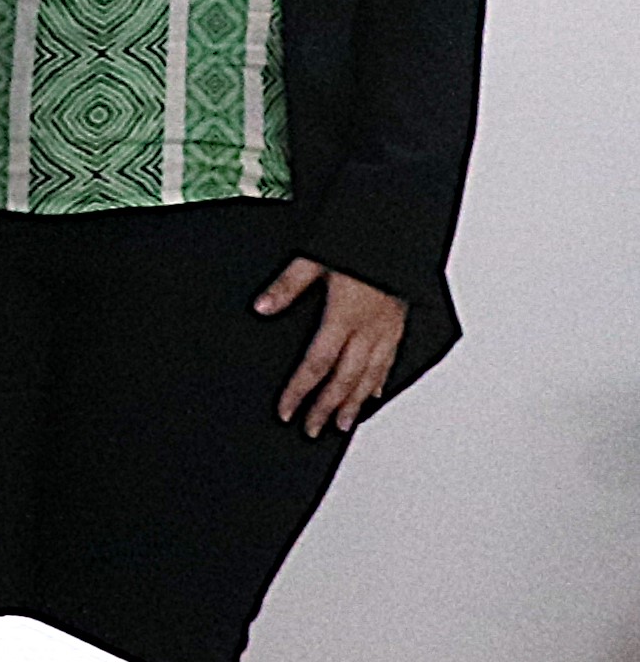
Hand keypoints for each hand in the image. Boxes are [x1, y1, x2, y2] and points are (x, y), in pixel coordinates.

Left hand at [261, 257, 408, 437]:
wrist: (398, 232)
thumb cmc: (359, 244)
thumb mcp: (314, 258)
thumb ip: (287, 285)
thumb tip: (262, 307)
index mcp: (345, 315)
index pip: (317, 364)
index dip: (300, 390)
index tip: (286, 410)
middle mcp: (369, 328)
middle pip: (345, 379)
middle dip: (326, 407)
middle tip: (311, 429)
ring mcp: (387, 328)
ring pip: (370, 376)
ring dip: (354, 403)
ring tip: (341, 424)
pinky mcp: (398, 323)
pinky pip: (389, 360)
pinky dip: (379, 380)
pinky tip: (372, 394)